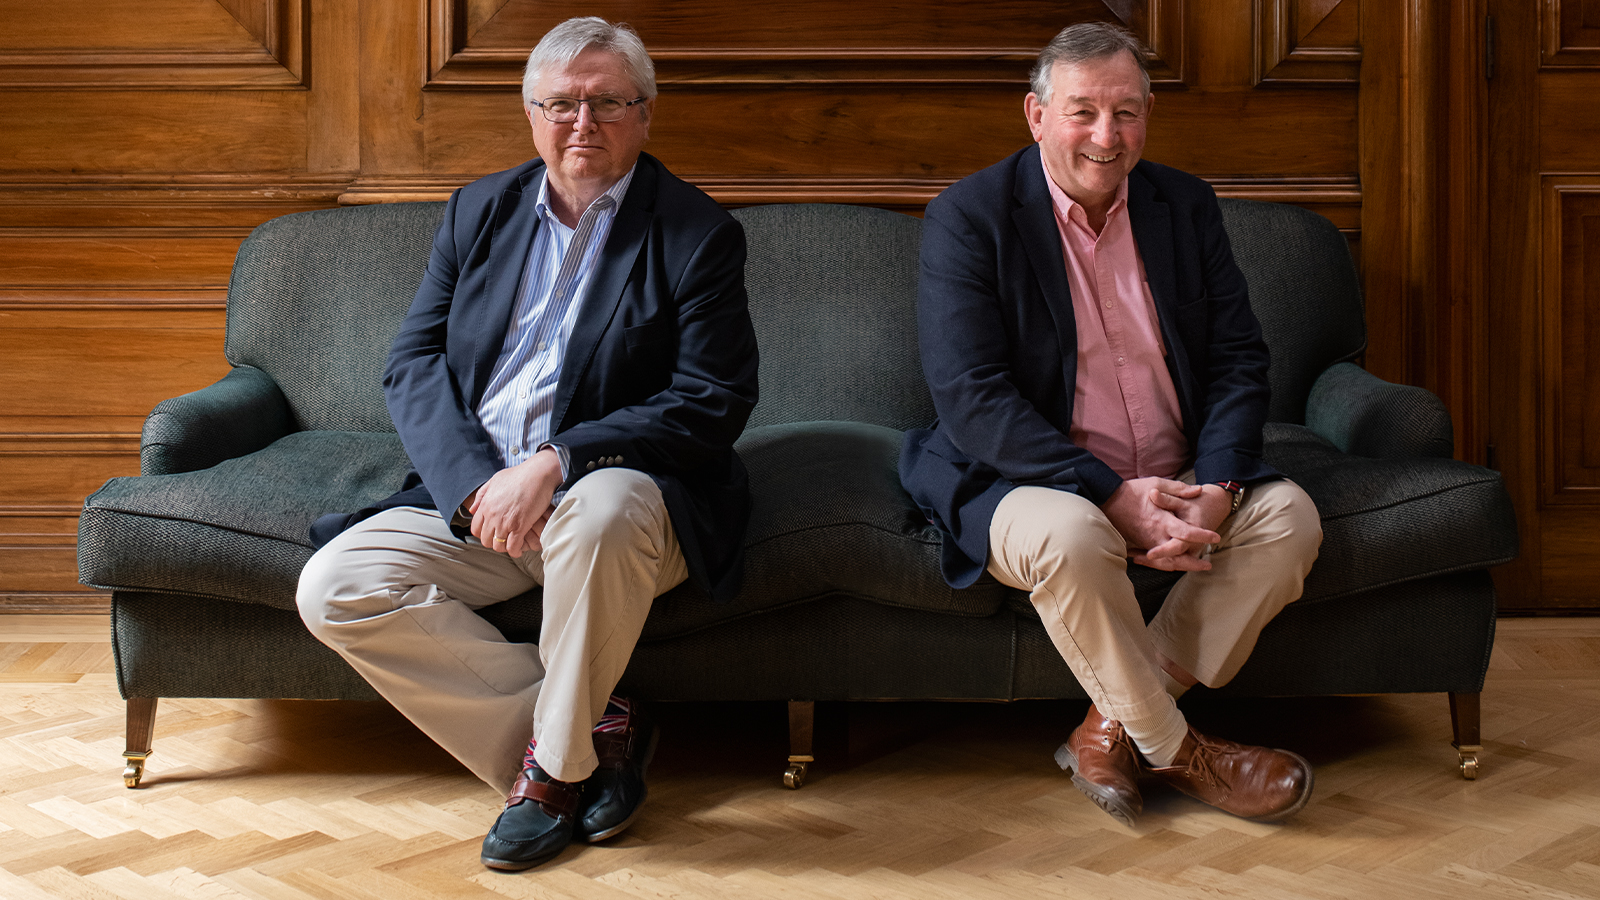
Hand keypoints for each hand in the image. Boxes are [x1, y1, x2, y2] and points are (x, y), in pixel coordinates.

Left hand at [468, 448, 563, 557]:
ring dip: (504, 547)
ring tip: (511, 544)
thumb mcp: (495, 480)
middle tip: (503, 538)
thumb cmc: (519, 475)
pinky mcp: (520, 526)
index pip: (475, 529)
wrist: (538, 474)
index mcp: (486, 505)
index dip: (483, 533)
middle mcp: (493, 515)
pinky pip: (513, 547)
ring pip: (498, 546)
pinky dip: (515, 550)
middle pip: (486, 540)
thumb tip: (472, 509)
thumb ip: (482, 495)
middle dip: (494, 541)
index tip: (492, 532)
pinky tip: (519, 548)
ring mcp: (505, 522)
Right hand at [1100, 477, 1222, 571]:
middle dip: (1193, 563)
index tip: (1215, 537)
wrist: (1108, 500)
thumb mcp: (1157, 483)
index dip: (1202, 536)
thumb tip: (1198, 491)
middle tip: (1208, 565)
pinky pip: (1156, 559)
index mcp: (1162, 519)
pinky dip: (1167, 564)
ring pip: (1166, 561)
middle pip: (1177, 556)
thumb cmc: (1133, 491)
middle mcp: (1155, 534)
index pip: (1187, 532)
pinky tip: (1175, 564)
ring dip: (1181, 566)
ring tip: (1195, 567)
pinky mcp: (1141, 543)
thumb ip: (1179, 489)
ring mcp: (1147, 541)